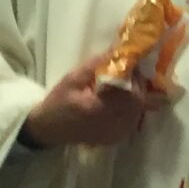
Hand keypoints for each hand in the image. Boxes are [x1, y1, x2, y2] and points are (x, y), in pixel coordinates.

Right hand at [25, 59, 148, 149]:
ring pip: (139, 110)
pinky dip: (131, 106)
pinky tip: (121, 98)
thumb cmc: (58, 102)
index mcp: (100, 110)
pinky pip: (133, 119)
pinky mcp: (117, 137)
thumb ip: (97, 64)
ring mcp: (116, 134)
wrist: (49, 129)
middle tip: (128, 71)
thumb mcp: (73, 78)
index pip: (131, 93)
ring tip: (124, 83)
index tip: (130, 63)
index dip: (135, 77)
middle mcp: (112, 125)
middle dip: (137, 84)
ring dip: (136, 94)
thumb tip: (118, 50)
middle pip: (139, 102)